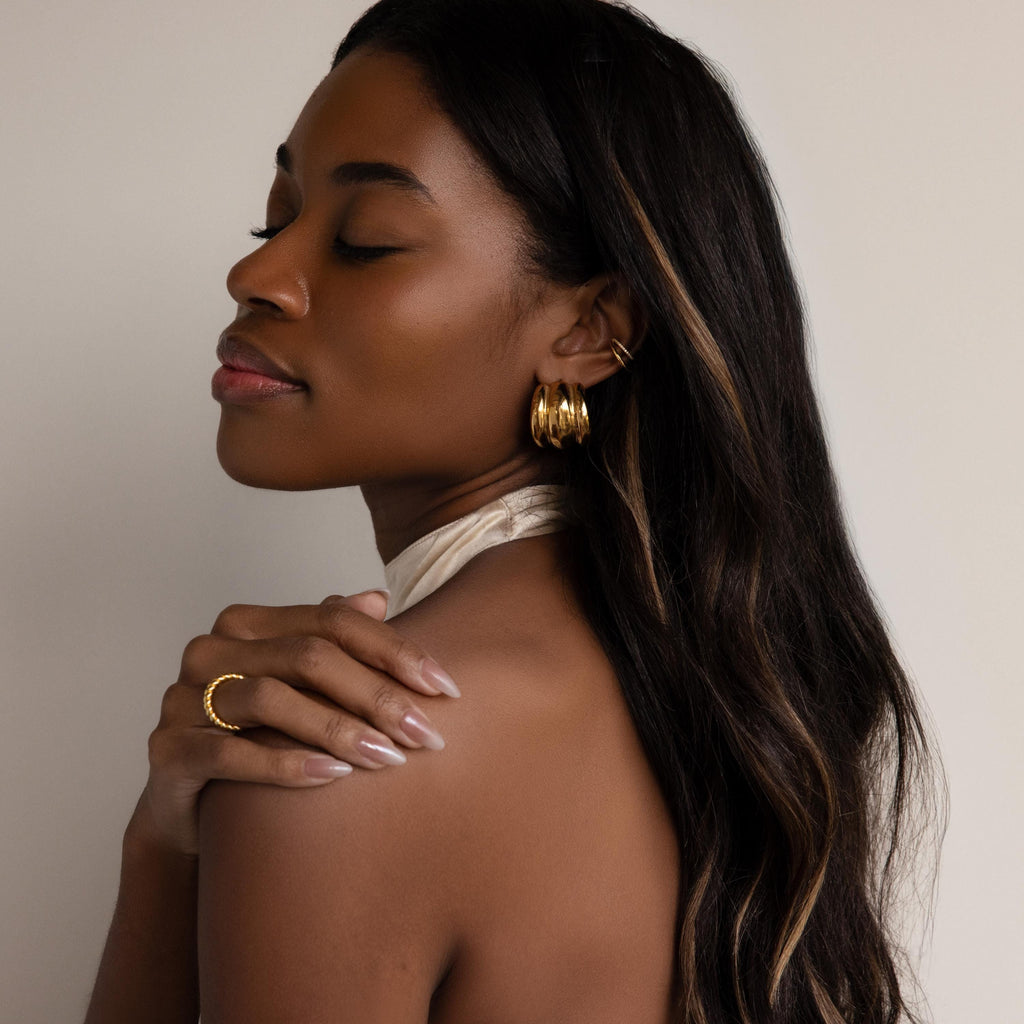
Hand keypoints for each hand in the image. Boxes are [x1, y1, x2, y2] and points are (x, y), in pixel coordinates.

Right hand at [133, 590, 459, 856]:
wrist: (195, 805)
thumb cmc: (258, 735)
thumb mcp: (299, 687)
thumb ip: (330, 639)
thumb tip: (378, 597)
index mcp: (249, 624)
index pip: (334, 620)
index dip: (394, 650)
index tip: (445, 688)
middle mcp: (211, 649)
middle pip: (310, 657)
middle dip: (378, 696)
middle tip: (428, 735)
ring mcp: (182, 698)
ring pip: (273, 700)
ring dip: (339, 731)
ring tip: (388, 759)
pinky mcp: (167, 749)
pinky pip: (231, 753)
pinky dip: (288, 764)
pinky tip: (334, 778)